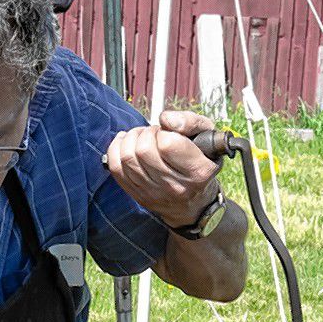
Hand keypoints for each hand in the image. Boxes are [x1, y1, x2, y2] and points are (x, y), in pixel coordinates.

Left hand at [106, 109, 222, 229]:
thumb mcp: (206, 136)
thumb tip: (165, 119)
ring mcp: (154, 194)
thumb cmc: (201, 160)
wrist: (194, 202)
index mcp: (198, 171)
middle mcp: (176, 187)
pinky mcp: (138, 196)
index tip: (168, 133)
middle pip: (143, 150)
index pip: (167, 144)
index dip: (163, 132)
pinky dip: (117, 149)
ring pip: (127, 158)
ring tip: (142, 138)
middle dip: (146, 133)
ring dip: (131, 139)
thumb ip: (190, 122)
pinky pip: (116, 168)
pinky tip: (126, 143)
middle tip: (154, 134)